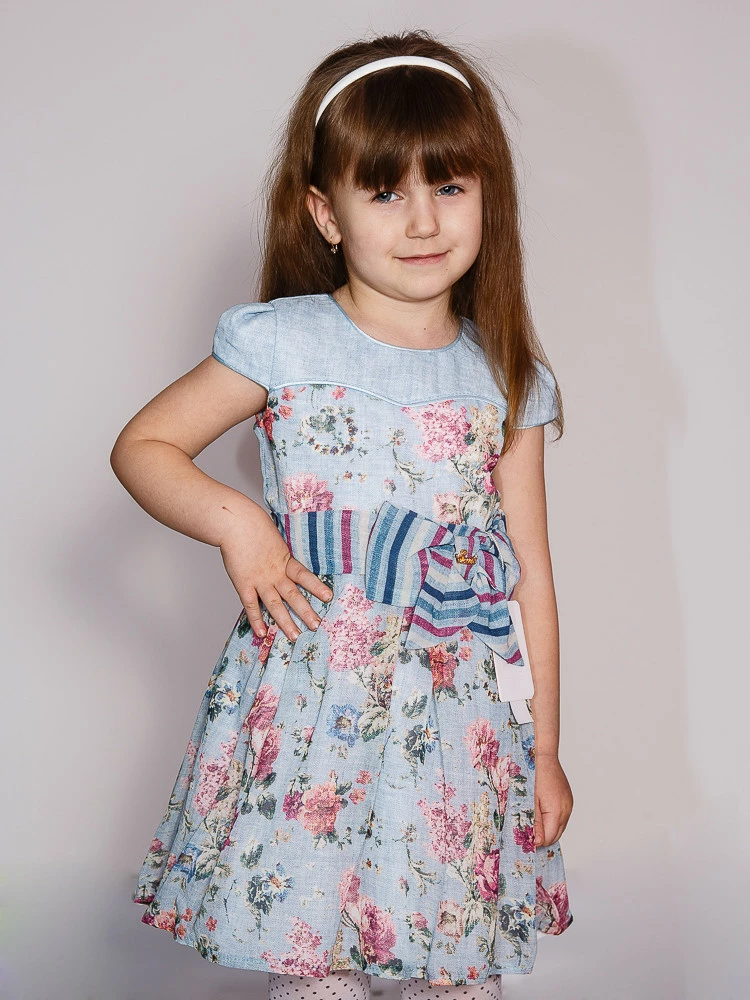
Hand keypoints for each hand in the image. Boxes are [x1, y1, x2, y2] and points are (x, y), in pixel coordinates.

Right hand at [219, 514, 333, 641]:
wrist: (236, 523)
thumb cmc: (253, 525)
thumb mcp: (274, 537)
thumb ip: (279, 552)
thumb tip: (284, 555)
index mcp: (284, 560)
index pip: (304, 576)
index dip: (317, 587)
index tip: (329, 597)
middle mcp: (275, 573)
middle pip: (293, 596)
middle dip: (306, 612)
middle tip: (316, 626)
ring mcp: (259, 580)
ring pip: (275, 605)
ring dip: (286, 622)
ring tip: (295, 636)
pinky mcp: (243, 584)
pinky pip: (251, 606)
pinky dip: (256, 620)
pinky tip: (262, 633)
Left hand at [533, 753, 573, 846]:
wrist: (542, 756)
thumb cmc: (533, 775)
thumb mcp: (529, 801)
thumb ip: (534, 823)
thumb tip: (538, 843)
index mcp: (557, 811)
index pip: (549, 838)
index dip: (536, 841)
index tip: (525, 838)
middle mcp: (566, 810)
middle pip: (556, 835)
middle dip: (542, 837)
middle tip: (527, 831)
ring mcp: (569, 804)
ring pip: (559, 827)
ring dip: (547, 828)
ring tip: (532, 820)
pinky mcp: (568, 799)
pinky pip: (561, 817)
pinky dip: (552, 819)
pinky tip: (541, 812)